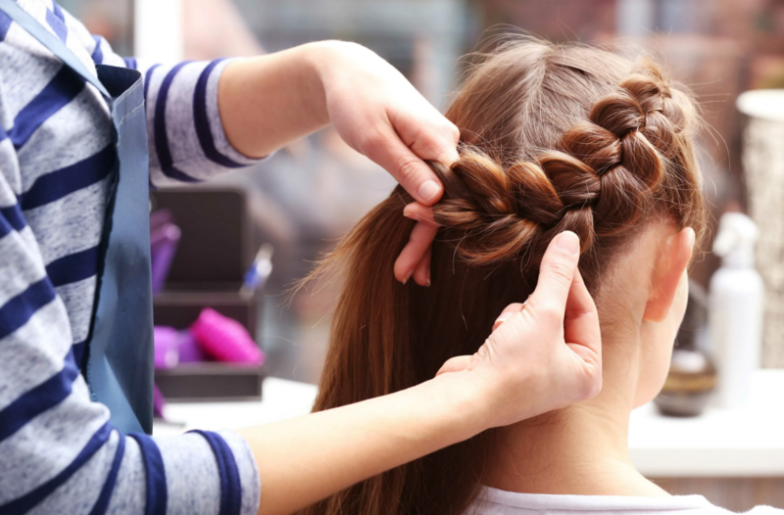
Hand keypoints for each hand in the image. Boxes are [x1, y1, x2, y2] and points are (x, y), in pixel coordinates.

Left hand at [311, 42, 457, 284]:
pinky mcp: (429, 152)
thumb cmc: (357, 102)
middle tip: (408, 278)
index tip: (408, 258)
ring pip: (440, 199)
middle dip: (426, 243)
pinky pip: (431, 188)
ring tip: (409, 273)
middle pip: (447, 202)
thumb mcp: (375, 138)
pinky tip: (415, 241)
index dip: (430, 228)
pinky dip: (422, 215)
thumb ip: (407, 167)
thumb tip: (436, 198)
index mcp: (440, 140)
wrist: (350, 74)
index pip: (449, 195)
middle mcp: (449, 144)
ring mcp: (440, 148)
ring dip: (424, 235)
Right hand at [436, 231, 602, 427]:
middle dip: (539, 305)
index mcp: (589, 373)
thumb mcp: (543, 313)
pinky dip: (507, 326)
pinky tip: (497, 334)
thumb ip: (557, 275)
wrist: (467, 396)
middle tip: (528, 301)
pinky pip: (518, 332)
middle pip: (561, 317)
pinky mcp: (513, 368)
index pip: (586, 313)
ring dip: (520, 314)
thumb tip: (570, 240)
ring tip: (507, 327)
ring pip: (537, 321)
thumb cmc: (513, 367)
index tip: (559, 253)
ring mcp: (539, 374)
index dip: (571, 282)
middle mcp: (568, 377)